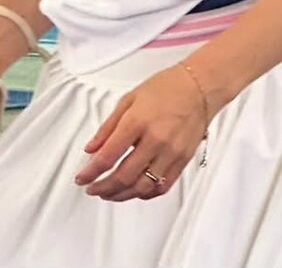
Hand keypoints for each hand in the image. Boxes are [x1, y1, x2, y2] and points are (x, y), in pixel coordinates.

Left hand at [74, 64, 206, 201]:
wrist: (199, 87)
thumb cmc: (165, 87)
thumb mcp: (129, 99)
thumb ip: (108, 126)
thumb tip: (91, 148)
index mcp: (137, 121)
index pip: (108, 156)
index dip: (90, 172)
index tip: (82, 178)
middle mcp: (155, 140)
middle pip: (123, 176)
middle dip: (103, 188)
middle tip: (92, 189)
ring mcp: (171, 153)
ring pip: (142, 187)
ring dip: (121, 195)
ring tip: (109, 194)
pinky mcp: (182, 161)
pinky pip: (162, 187)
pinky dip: (145, 194)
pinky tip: (134, 191)